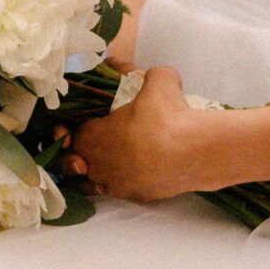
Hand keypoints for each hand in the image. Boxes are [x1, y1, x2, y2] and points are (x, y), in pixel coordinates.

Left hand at [65, 67, 213, 202]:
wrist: (197, 151)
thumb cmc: (169, 115)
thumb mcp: (159, 79)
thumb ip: (145, 73)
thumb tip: (146, 72)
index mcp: (94, 138)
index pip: (72, 137)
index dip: (77, 130)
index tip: (90, 123)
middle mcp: (100, 166)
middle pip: (79, 162)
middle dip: (85, 152)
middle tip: (104, 138)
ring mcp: (118, 185)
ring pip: (96, 181)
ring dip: (101, 169)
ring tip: (118, 156)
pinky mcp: (138, 197)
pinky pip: (121, 190)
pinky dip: (125, 180)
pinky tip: (139, 167)